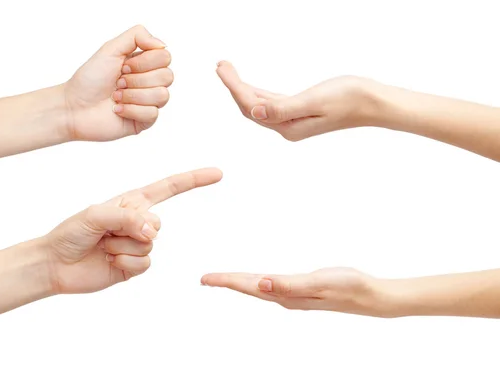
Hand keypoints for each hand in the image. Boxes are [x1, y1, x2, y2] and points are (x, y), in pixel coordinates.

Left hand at [45, 168, 222, 293]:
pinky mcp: (135, 265)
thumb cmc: (72, 232)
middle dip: (132, 228)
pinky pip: (144, 263)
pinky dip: (125, 262)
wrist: (56, 264)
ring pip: (150, 244)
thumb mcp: (95, 214)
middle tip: (107, 232)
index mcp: (132, 201)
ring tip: (103, 246)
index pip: (169, 187)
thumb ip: (127, 217)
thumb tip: (152, 231)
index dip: (194, 180)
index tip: (217, 174)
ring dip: (123, 246)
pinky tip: (109, 260)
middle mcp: (139, 220)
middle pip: (158, 223)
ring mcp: (138, 243)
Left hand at [63, 25, 172, 141]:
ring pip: (162, 95)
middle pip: (167, 76)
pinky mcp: (144, 121)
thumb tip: (163, 45)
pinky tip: (117, 110)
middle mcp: (150, 81)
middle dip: (137, 79)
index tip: (122, 66)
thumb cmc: (89, 78)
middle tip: (118, 82)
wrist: (73, 107)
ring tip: (116, 97)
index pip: (165, 57)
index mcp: (144, 63)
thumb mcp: (110, 48)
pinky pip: (152, 114)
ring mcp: (148, 102)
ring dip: (133, 95)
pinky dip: (131, 110)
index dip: (144, 62)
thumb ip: (137, 36)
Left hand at [201, 267, 395, 316]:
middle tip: (205, 280)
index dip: (226, 281)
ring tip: (224, 279)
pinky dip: (257, 282)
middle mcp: (285, 298)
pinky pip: (271, 286)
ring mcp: (294, 296)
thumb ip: (290, 284)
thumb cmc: (348, 287)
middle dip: (227, 283)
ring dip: (240, 283)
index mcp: (286, 295)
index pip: (249, 286)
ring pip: (258, 289)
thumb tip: (261, 284)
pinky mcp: (302, 291)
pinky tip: (257, 281)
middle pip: (249, 289)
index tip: (204, 279)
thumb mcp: (319, 282)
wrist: (371, 296)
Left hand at [216, 61, 381, 141]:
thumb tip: (255, 111)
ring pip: (258, 104)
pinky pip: (270, 102)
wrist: (375, 101)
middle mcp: (287, 127)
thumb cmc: (349, 98)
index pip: (251, 106)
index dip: (233, 87)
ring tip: (227, 69)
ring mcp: (293, 120)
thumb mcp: (314, 101)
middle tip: (220, 64)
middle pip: (250, 106)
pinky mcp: (300, 112)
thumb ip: (283, 108)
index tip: (221, 67)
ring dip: (242, 88)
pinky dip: (257, 91)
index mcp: (287, 127)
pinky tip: (249, 85)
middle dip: (233, 86)